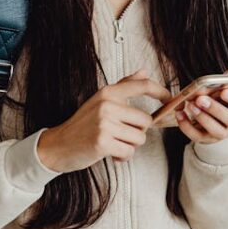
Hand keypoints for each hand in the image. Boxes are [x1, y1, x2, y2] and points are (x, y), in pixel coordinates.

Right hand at [37, 68, 171, 171]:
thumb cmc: (81, 125)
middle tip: (120, 135)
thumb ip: (124, 86)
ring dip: (129, 146)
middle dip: (137, 132)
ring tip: (113, 144)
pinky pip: (129, 152)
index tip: (169, 99)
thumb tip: (143, 72)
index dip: (160, 92)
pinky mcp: (103, 142)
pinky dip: (123, 157)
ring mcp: (105, 123)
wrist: (58, 145)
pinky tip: (111, 153)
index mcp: (108, 92)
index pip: (142, 86)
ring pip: (139, 138)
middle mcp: (108, 105)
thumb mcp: (100, 100)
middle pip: (146, 121)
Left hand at [176, 64, 227, 143]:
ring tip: (191, 105)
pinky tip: (180, 114)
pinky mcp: (206, 138)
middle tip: (201, 99)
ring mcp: (221, 132)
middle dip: (216, 109)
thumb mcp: (225, 85)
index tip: (224, 91)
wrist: (209, 114)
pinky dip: (187, 126)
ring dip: (203, 118)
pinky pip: (197, 136)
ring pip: (216, 130)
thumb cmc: (218, 96)